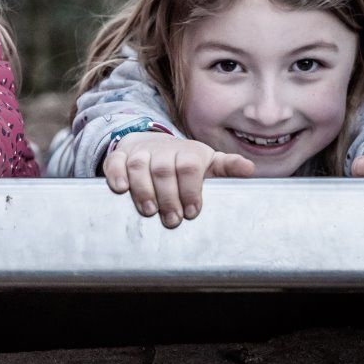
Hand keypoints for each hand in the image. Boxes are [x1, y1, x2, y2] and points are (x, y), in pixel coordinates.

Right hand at [102, 132, 254, 227]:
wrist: (152, 144)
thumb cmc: (185, 161)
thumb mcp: (207, 163)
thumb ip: (227, 167)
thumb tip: (249, 170)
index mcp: (188, 152)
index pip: (189, 167)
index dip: (190, 189)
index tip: (192, 212)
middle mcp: (163, 149)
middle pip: (163, 169)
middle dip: (167, 196)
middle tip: (172, 220)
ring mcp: (141, 152)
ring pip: (138, 165)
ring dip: (142, 189)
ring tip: (149, 211)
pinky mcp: (120, 155)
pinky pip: (114, 161)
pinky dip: (115, 174)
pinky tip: (120, 189)